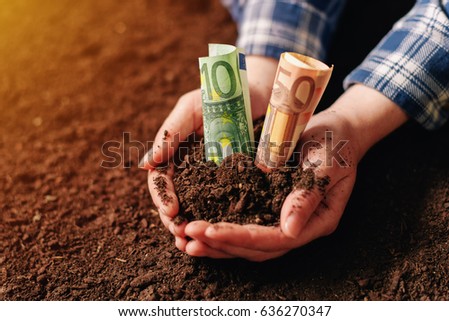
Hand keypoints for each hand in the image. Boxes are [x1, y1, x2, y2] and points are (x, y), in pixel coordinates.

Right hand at [141, 56, 277, 249]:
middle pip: (175, 199)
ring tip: (192, 243)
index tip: (171, 212)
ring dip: (191, 226)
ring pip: (196, 206)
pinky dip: (216, 220)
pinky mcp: (236, 180)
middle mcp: (192, 168)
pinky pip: (223, 203)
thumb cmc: (221, 94)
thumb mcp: (192, 107)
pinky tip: (217, 236)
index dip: (162, 197)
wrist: (258, 91)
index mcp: (177, 152)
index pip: (161, 180)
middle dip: (173, 219)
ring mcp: (212, 176)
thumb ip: (170, 132)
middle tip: (181, 234)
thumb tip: (146, 165)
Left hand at [181, 84, 407, 260]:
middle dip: (221, 243)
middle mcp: (299, 228)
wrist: (336, 132)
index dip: (241, 237)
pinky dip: (222, 229)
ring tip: (185, 238)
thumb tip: (288, 230)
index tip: (209, 230)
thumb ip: (308, 197)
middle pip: (257, 248)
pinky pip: (245, 227)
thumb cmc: (335, 143)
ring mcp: (284, 222)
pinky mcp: (270, 211)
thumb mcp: (326, 164)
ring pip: (248, 244)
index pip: (275, 239)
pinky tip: (198, 226)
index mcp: (317, 221)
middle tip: (187, 235)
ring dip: (217, 243)